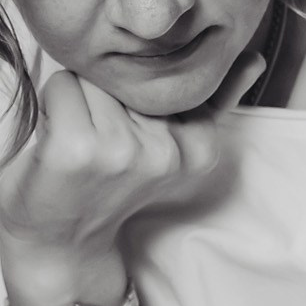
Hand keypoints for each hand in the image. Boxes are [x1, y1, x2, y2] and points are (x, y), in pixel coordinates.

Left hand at [0, 52, 260, 305]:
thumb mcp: (175, 145)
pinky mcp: (77, 147)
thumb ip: (214, 101)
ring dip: (78, 99)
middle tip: (102, 139)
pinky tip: (57, 143)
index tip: (132, 134)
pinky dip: (51, 106)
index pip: (170, 72)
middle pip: (131, 71)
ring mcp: (121, 149)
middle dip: (110, 93)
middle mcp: (164, 149)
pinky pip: (61, 85)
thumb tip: (254, 57)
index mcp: (199, 148)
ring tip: (81, 141)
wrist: (62, 248)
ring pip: (94, 74)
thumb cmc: (111, 190)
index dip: (141, 94)